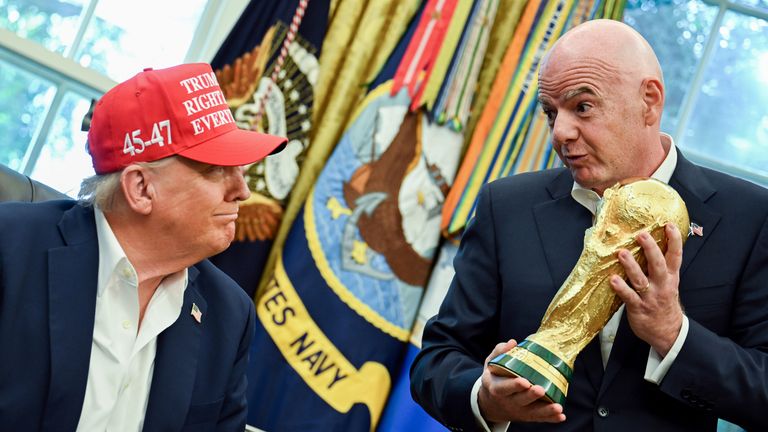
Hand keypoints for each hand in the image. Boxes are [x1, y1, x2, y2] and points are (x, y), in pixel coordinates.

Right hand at [477, 339, 565, 423]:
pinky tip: (561, 416)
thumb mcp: (491, 364)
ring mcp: (518, 411)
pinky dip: (551, 418)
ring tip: (558, 407)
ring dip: (546, 411)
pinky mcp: (527, 416)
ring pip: (533, 412)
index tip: (524, 381)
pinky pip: (540, 418)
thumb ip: (499, 352)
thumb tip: (513, 343)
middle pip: (520, 400)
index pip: (504, 388)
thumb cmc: (494, 379)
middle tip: (541, 389)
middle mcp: (507, 402)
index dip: (514, 385)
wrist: (491, 403)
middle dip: (531, 396)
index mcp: (496, 388)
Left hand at [611, 223, 683, 355]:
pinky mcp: (638, 308)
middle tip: (641, 235)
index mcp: (671, 277)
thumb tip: (648, 244)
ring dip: (631, 266)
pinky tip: (613, 280)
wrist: (668, 332)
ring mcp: (650, 297)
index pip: (675, 256)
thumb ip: (661, 266)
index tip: (668, 225)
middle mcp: (662, 285)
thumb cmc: (664, 302)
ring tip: (622, 254)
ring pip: (641, 279)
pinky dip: (621, 288)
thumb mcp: (669, 283)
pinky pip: (629, 297)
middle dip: (650, 249)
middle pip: (658, 264)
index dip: (674, 240)